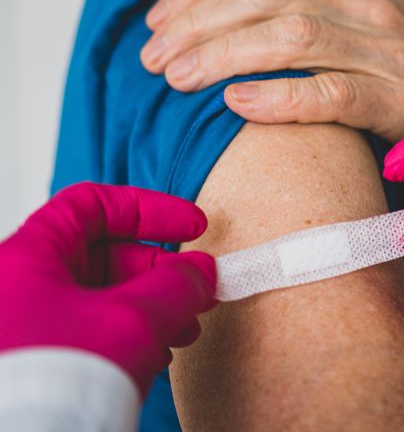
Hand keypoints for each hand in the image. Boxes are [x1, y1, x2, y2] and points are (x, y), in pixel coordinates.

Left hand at [0, 183, 216, 393]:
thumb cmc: (55, 383)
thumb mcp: (134, 319)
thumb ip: (177, 285)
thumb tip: (202, 272)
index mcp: (27, 258)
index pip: (92, 205)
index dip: (148, 209)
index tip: (192, 225)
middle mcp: (17, 288)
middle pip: (99, 254)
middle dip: (159, 269)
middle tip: (196, 287)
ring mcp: (22, 328)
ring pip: (96, 298)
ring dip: (149, 306)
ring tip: (183, 330)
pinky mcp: (33, 366)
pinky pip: (85, 333)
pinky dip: (126, 335)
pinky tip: (154, 357)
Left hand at [141, 0, 403, 141]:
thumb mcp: (357, 20)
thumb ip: (305, 1)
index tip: (156, 20)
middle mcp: (368, 3)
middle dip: (198, 23)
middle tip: (152, 58)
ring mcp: (390, 49)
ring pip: (292, 37)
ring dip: (223, 55)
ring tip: (177, 78)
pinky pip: (334, 92)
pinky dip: (282, 96)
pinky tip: (239, 104)